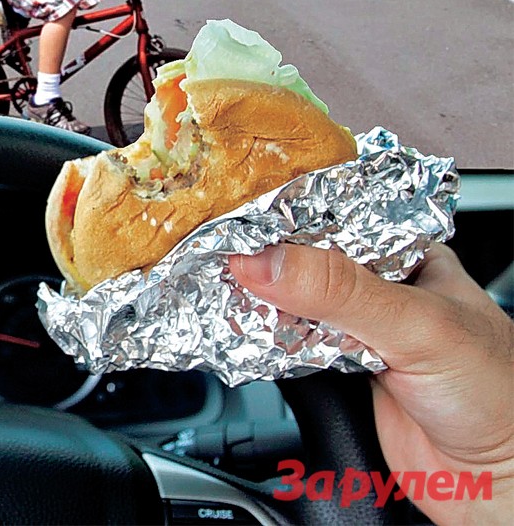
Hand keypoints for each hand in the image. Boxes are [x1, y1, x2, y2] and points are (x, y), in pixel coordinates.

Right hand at [231, 243, 513, 524]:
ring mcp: (357, 330)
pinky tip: (241, 332)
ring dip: (258, 303)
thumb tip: (261, 261)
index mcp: (407, 253)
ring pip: (290, 304)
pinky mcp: (336, 372)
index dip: (283, 215)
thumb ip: (340, 290)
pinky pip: (285, 349)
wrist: (499, 484)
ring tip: (217, 287)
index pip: (333, 217)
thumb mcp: (416, 325)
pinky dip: (259, 343)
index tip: (233, 218)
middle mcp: (380, 287)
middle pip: (303, 260)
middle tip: (215, 253)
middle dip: (262, 260)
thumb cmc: (500, 396)